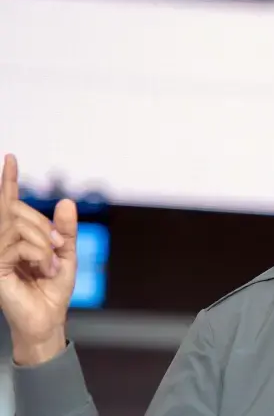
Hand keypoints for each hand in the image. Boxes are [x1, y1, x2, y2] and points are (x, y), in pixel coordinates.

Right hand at [0, 154, 78, 364]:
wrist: (48, 317)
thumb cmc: (53, 287)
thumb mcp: (66, 253)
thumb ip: (66, 228)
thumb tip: (65, 201)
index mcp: (16, 235)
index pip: (10, 203)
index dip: (9, 180)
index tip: (10, 157)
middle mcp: (2, 241)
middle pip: (20, 212)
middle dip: (45, 228)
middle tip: (57, 248)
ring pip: (20, 226)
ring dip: (44, 243)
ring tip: (50, 263)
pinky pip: (19, 245)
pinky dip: (39, 254)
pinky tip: (43, 268)